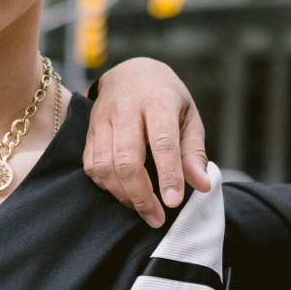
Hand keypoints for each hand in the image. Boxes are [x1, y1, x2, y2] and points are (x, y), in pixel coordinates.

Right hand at [84, 56, 210, 226]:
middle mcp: (126, 108)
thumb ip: (194, 152)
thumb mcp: (189, 116)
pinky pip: (91, 165)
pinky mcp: (89, 130)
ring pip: (104, 166)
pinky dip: (106, 186)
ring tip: (142, 208)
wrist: (130, 72)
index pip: (162, 141)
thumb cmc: (166, 98)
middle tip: (157, 217)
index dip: (168, 174)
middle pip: (128, 160)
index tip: (173, 202)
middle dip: (141, 196)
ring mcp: (102, 119)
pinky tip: (123, 193)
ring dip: (122, 195)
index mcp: (157, 100)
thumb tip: (202, 185)